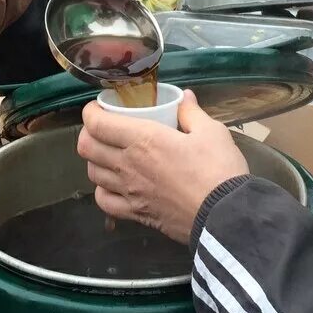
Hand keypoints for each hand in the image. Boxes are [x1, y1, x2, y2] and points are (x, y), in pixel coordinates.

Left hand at [77, 91, 249, 243]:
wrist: (225, 216)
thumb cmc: (218, 169)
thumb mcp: (212, 131)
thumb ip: (191, 113)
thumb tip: (184, 97)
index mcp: (143, 139)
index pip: (97, 124)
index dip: (90, 112)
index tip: (98, 108)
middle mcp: (127, 165)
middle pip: (87, 147)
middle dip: (89, 133)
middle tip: (103, 129)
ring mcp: (129, 192)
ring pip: (92, 173)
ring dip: (95, 161)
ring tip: (109, 155)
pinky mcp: (135, 214)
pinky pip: (104, 201)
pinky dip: (103, 190)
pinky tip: (114, 185)